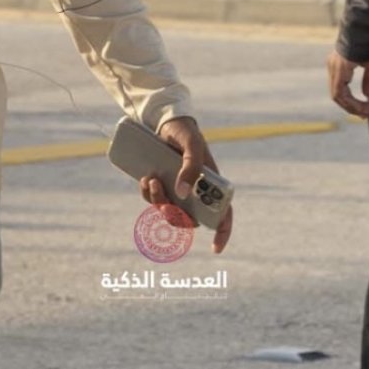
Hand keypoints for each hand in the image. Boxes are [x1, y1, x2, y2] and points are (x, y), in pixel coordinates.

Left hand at [144, 117, 232, 252]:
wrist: (162, 120)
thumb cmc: (184, 131)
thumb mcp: (192, 144)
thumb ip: (191, 166)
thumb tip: (182, 193)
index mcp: (211, 184)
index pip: (223, 213)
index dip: (222, 232)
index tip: (215, 248)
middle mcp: (195, 191)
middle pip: (189, 219)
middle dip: (174, 215)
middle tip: (162, 198)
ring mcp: (178, 189)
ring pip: (170, 211)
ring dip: (158, 201)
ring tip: (150, 179)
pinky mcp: (162, 184)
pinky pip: (155, 200)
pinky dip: (148, 194)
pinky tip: (145, 179)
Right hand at [327, 50, 368, 118]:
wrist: (366, 21)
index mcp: (340, 67)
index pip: (340, 95)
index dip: (353, 106)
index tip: (367, 111)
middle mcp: (333, 65)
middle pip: (336, 94)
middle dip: (351, 106)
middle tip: (366, 114)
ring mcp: (333, 62)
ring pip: (336, 88)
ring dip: (348, 100)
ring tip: (362, 108)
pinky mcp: (337, 61)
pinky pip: (338, 81)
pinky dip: (347, 92)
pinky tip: (357, 96)